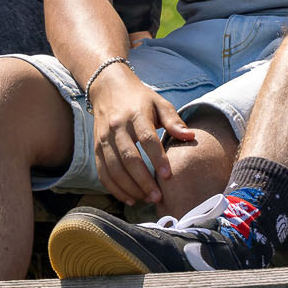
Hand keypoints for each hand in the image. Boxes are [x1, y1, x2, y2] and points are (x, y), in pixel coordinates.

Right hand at [89, 62, 194, 205]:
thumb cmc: (140, 99)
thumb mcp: (159, 103)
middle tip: (158, 197)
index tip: (168, 176)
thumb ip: (174, 121)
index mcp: (136, 114)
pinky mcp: (96, 148)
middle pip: (129, 158)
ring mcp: (103, 139)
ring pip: (114, 169)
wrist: (108, 88)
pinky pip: (103, 173)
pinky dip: (115, 189)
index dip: (157, 158)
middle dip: (143, 181)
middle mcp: (117, 127)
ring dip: (130, 188)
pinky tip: (130, 198)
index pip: (147, 139)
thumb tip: (191, 137)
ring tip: (147, 199)